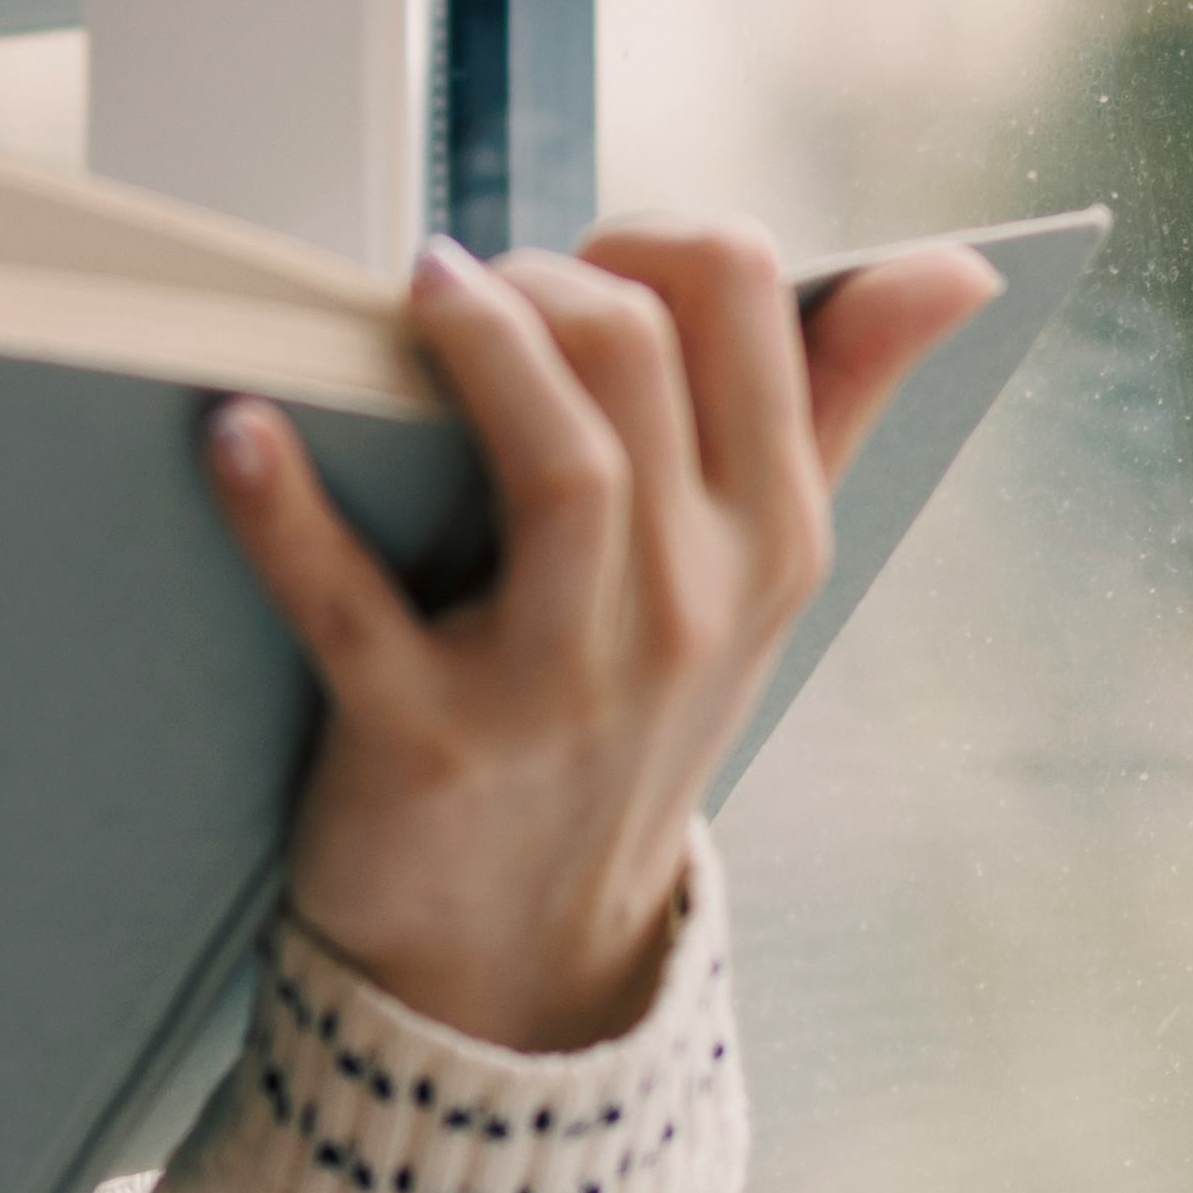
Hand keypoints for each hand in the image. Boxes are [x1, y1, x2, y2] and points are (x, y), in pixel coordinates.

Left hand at [199, 224, 1003, 1055]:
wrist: (526, 957)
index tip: (583, 255)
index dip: (652, 235)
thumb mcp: (757, 577)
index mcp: (774, 538)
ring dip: (473, 343)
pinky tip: (237, 429)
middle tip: (465, 280)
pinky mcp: (426, 743)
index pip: (750, 301)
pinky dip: (285, 510)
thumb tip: (954, 267)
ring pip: (558, 460)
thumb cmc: (632, 720)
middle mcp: (691, 604)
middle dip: (545, 275)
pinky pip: (351, 605)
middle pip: (640, 353)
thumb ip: (839, 404)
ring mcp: (564, 682)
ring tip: (411, 293)